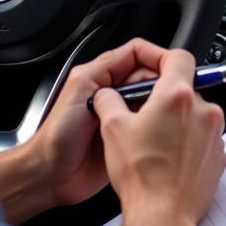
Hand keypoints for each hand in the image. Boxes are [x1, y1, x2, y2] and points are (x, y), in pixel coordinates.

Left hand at [31, 37, 169, 208]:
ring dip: (160, 106)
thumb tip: (138, 52)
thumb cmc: (57, 135)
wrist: (52, 174)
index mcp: (101, 75)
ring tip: (162, 114)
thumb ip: (106, 67)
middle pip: (150, 77)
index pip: (137, 54)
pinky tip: (160, 130)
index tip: (172, 67)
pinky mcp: (129, 137)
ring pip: (154, 101)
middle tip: (166, 97)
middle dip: (161, 84)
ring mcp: (123, 116)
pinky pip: (151, 125)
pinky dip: (158, 125)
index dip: (156, 57)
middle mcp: (114, 94)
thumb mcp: (81, 88)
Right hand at [93, 47, 225, 225]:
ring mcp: (215, 135)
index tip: (152, 66)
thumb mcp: (112, 129)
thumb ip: (109, 100)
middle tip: (143, 116)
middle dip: (164, 99)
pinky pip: (203, 139)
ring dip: (177, 122)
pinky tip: (169, 159)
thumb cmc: (140, 175)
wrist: (162, 216)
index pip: (178, 57)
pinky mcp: (219, 157)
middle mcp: (203, 111)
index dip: (162, 58)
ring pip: (194, 115)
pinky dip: (188, 143)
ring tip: (155, 144)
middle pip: (185, 89)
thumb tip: (107, 94)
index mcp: (177, 96)